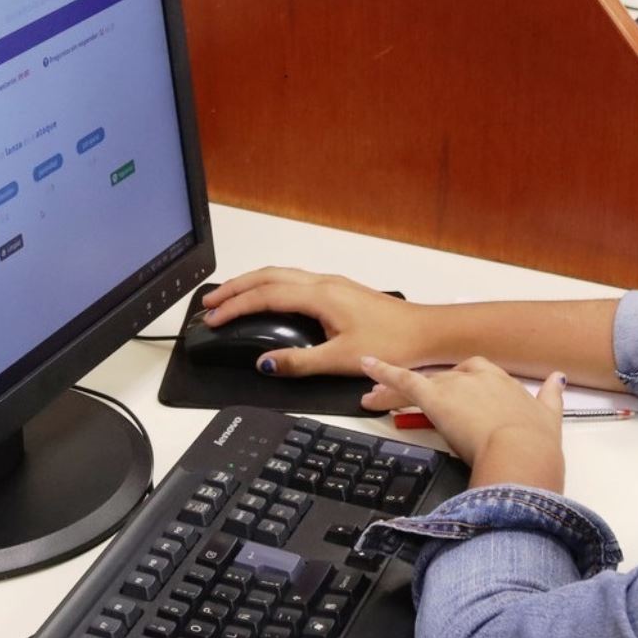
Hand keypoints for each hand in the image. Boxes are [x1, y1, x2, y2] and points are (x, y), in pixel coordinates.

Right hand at [200, 267, 432, 376]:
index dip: (235, 306)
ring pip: (281, 274)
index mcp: (320, 296)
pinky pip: (294, 280)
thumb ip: (300, 362)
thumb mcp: (342, 359)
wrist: (428, 332)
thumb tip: (266, 363)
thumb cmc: (395, 342)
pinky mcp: (340, 290)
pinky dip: (271, 286)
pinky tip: (269, 299)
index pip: (265, 296)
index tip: (213, 318)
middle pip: (267, 276)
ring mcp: (332, 284)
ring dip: (252, 284)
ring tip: (231, 298)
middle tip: (210, 302)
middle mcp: (324, 283)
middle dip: (235, 288)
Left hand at [360, 355, 566, 490]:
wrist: (522, 452)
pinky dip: (383, 371)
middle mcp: (477, 377)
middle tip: (409, 406)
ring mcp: (455, 385)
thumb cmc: (535, 444)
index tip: (453, 400)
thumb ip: (551, 397)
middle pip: (443, 381)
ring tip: (376, 397)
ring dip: (396, 391)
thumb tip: (558, 380)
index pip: (474, 378)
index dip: (459, 390)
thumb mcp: (550, 418)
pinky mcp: (434, 396)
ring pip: (420, 384)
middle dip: (426, 393)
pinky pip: (403, 380)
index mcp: (503, 382)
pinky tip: (367, 366)